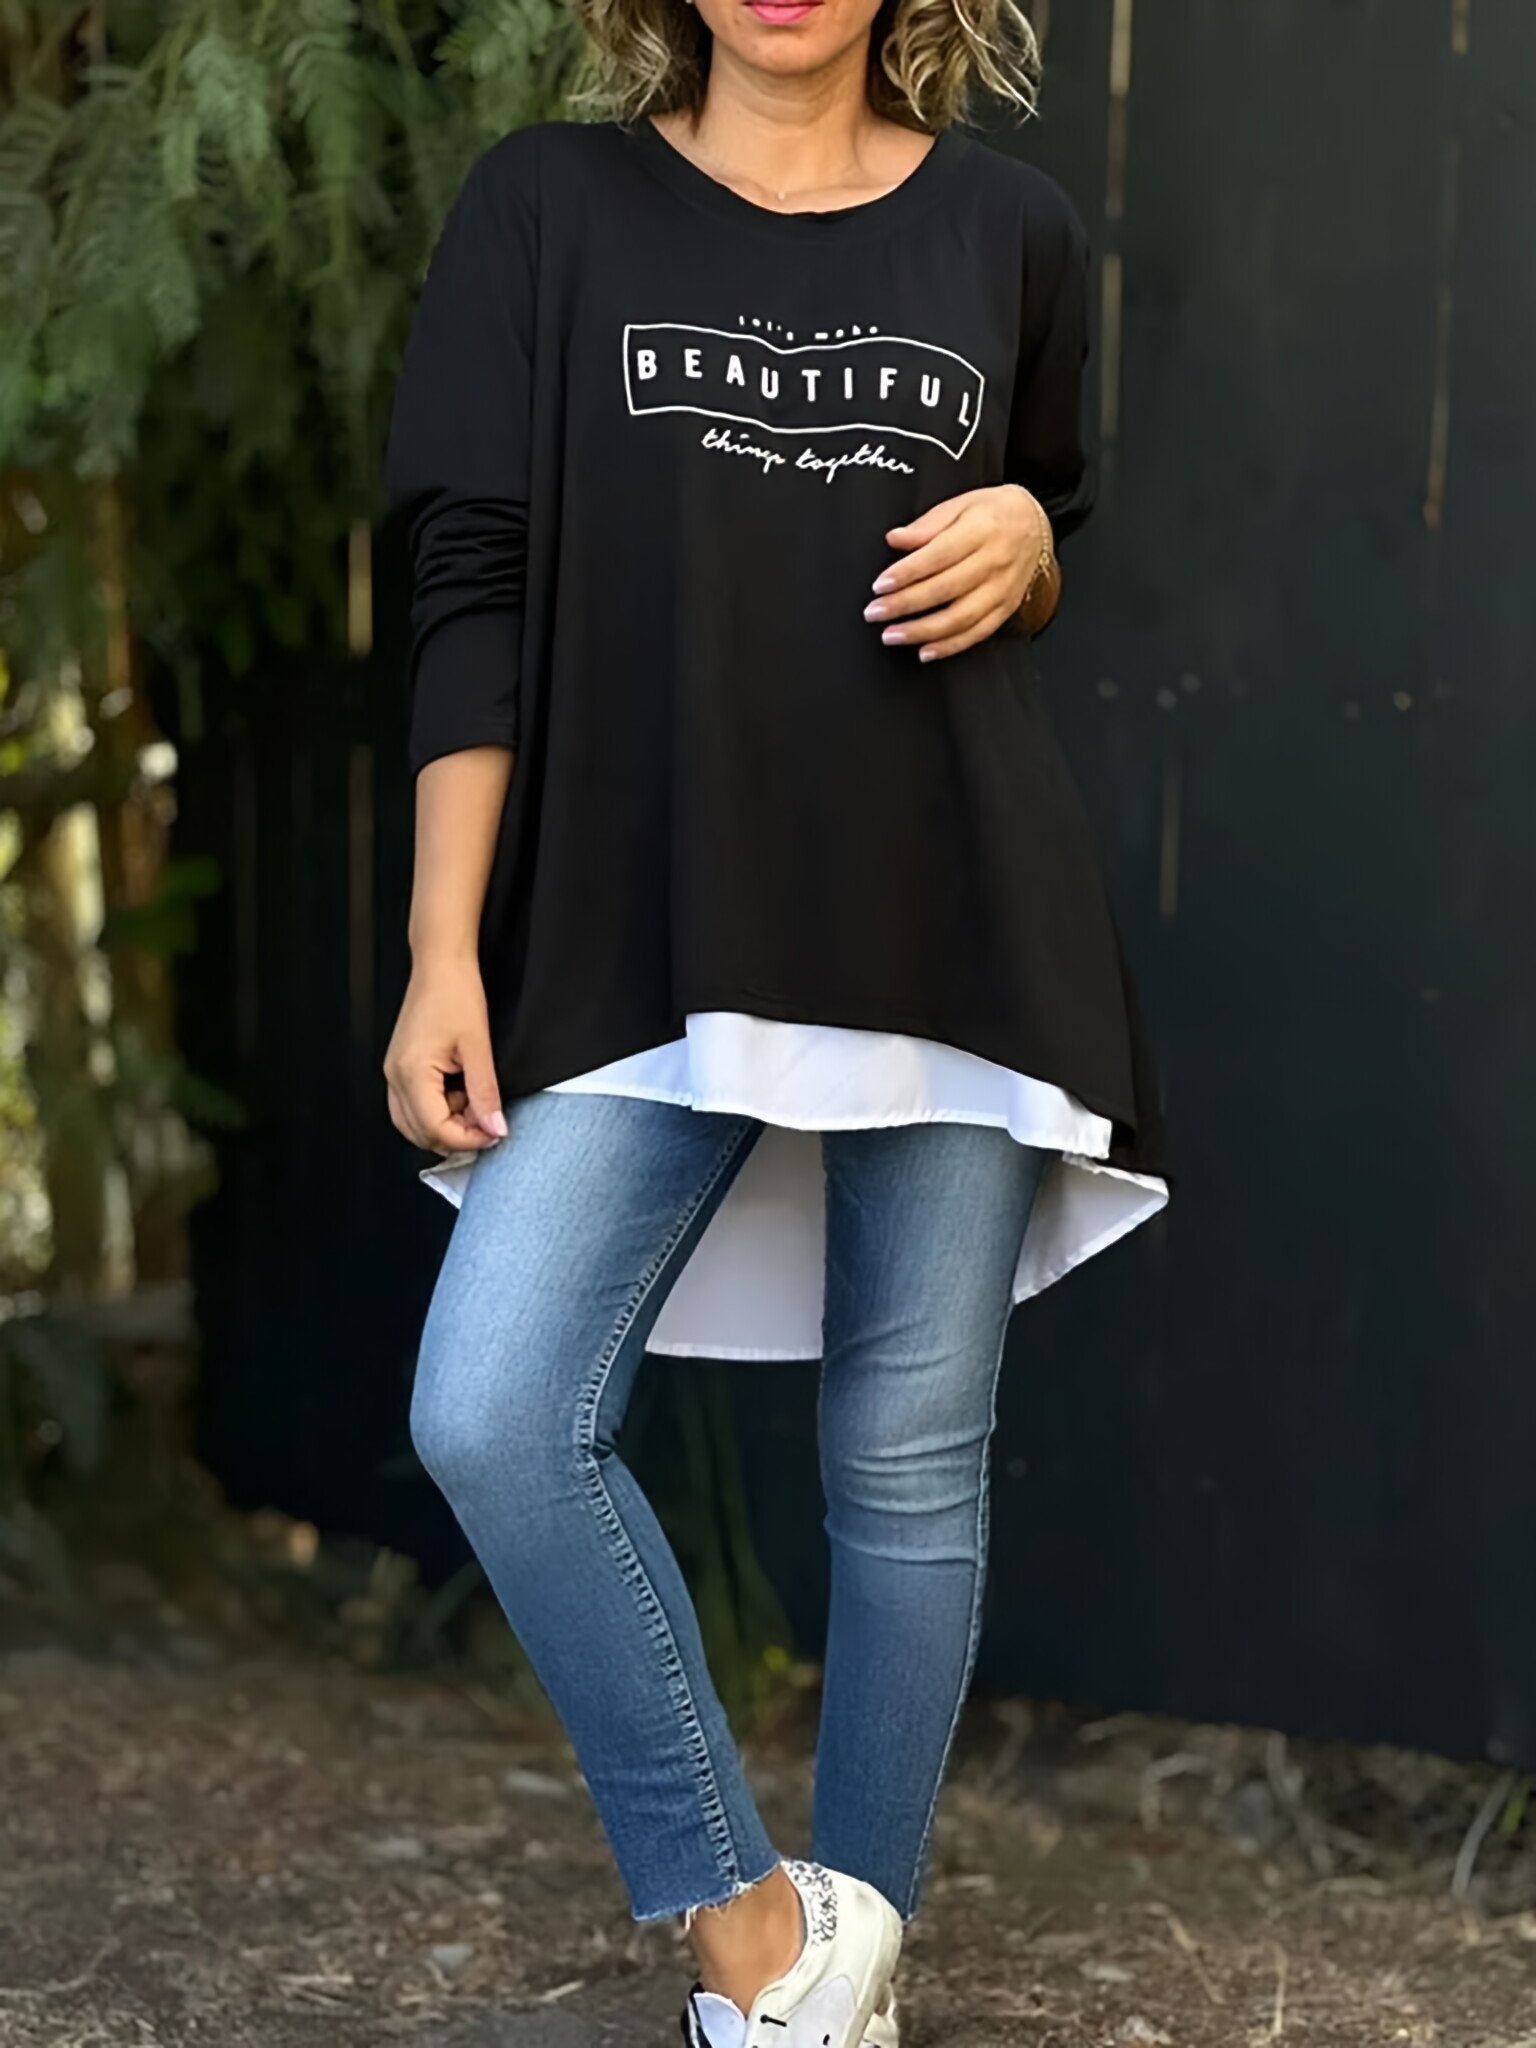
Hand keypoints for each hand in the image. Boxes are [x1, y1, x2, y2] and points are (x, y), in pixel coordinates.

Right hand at [384, 954, 506, 1153]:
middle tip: (488, 1124)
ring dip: (445, 1126)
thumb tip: (494, 1128)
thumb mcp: (478, 1047)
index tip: (494, 1133)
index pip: (435, 1129)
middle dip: (456, 1137)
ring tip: (474, 1106)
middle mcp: (395, 1076)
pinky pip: (412, 1105)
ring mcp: (394, 1072)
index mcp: (412, 1073)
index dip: (468, 1139)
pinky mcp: (400, 1067)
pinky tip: (459, 1094)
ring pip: (413, 1124)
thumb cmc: (456, 994)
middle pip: (420, 1133)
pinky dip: (437, 1111)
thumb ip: (485, 1093)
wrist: (441, 965)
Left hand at [864, 484, 1052, 661]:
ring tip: (892, 635)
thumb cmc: (991, 512)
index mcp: (981, 530)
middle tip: (875, 613)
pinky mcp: (1007, 607)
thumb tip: (895, 539)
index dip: (906, 573)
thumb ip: (927, 524)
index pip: (938, 556)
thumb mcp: (960, 504)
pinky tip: (925, 651)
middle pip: (946, 589)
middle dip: (905, 605)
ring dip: (923, 631)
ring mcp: (1003, 588)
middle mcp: (995, 561)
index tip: (879, 586)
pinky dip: (950, 646)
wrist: (1034, 523)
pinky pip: (978, 633)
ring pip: (961, 617)